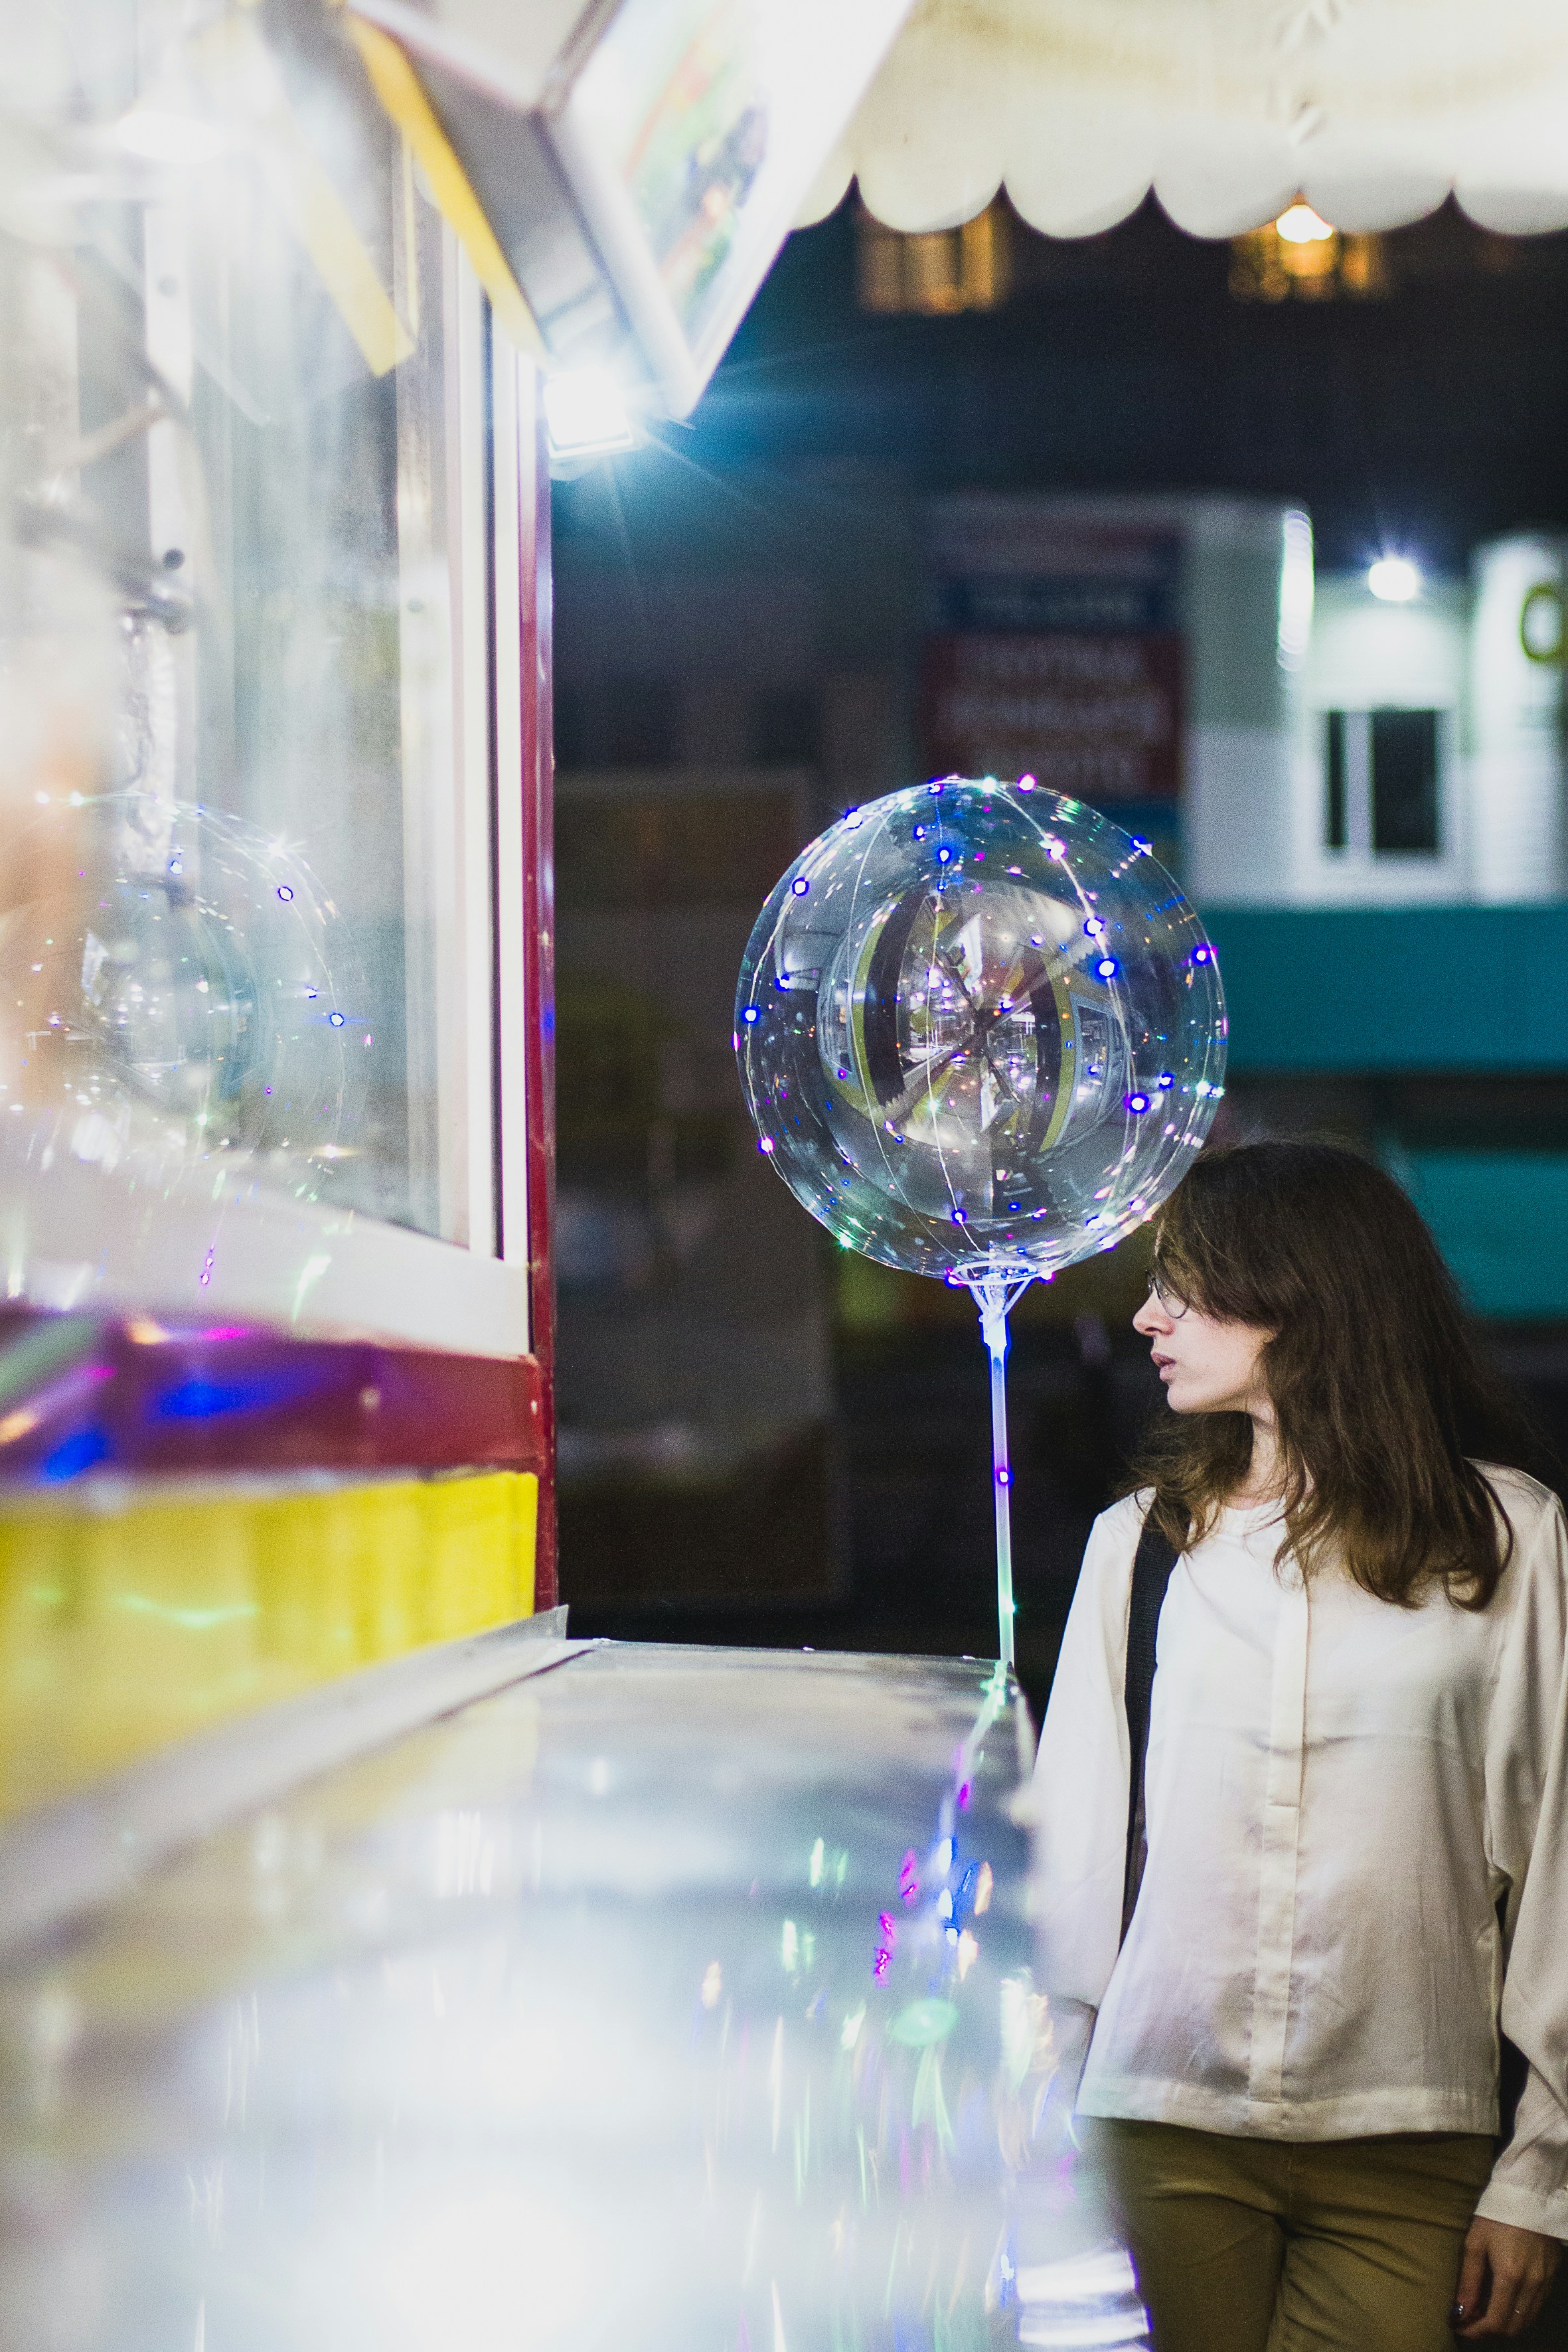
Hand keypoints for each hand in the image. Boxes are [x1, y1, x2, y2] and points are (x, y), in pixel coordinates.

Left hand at [1454, 2217, 1559, 2337]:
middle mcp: (1532, 2285)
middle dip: (1489, 2330)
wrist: (1528, 2196)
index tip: (1459, 2326)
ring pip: (1527, 2320)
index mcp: (1510, 2276)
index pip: (1495, 2322)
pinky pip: (1536, 2307)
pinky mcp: (1552, 2277)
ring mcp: (1545, 2282)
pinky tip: (1504, 2300)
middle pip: (1513, 2327)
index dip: (1476, 2331)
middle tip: (1470, 2320)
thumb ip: (1468, 2281)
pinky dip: (1520, 2313)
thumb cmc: (1495, 2216)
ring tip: (1484, 2311)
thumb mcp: (1475, 2244)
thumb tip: (1460, 2312)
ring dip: (1505, 2323)